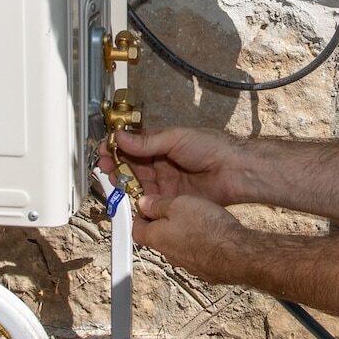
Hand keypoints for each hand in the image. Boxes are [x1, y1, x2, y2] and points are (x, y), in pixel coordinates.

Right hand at [100, 127, 248, 206]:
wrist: (234, 171)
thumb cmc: (211, 148)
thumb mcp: (175, 138)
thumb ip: (147, 142)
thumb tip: (121, 137)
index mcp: (162, 144)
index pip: (133, 146)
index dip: (117, 148)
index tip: (104, 150)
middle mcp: (162, 164)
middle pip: (132, 166)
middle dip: (116, 166)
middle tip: (104, 167)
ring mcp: (165, 182)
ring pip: (138, 184)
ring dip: (124, 183)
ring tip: (114, 181)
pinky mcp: (171, 200)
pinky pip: (149, 201)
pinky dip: (137, 200)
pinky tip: (128, 198)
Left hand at [130, 193, 246, 282]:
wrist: (236, 253)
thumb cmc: (206, 227)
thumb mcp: (179, 204)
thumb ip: (159, 205)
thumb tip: (143, 204)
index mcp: (157, 238)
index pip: (137, 230)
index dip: (140, 217)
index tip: (147, 207)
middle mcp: (168, 255)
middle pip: (158, 238)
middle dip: (162, 224)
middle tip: (173, 209)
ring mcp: (187, 265)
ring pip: (178, 246)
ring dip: (182, 234)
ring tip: (197, 219)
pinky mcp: (205, 270)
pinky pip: (196, 254)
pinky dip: (199, 244)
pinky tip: (211, 234)